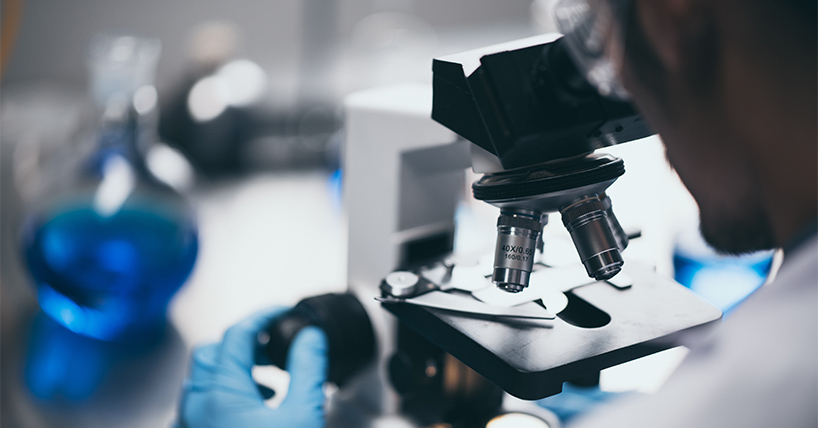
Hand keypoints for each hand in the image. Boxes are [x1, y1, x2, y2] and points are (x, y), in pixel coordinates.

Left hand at [178, 308, 328, 427]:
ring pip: (201, 381)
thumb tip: (310, 337)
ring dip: (231, 371)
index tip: (282, 312)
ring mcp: (189, 425)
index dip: (263, 316)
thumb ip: (307, 370)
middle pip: (211, 353)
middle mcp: (197, 408)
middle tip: (272, 346)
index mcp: (221, 394)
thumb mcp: (303, 415)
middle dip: (243, 343)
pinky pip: (197, 407)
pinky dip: (220, 396)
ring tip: (265, 382)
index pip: (237, 334)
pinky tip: (246, 409)